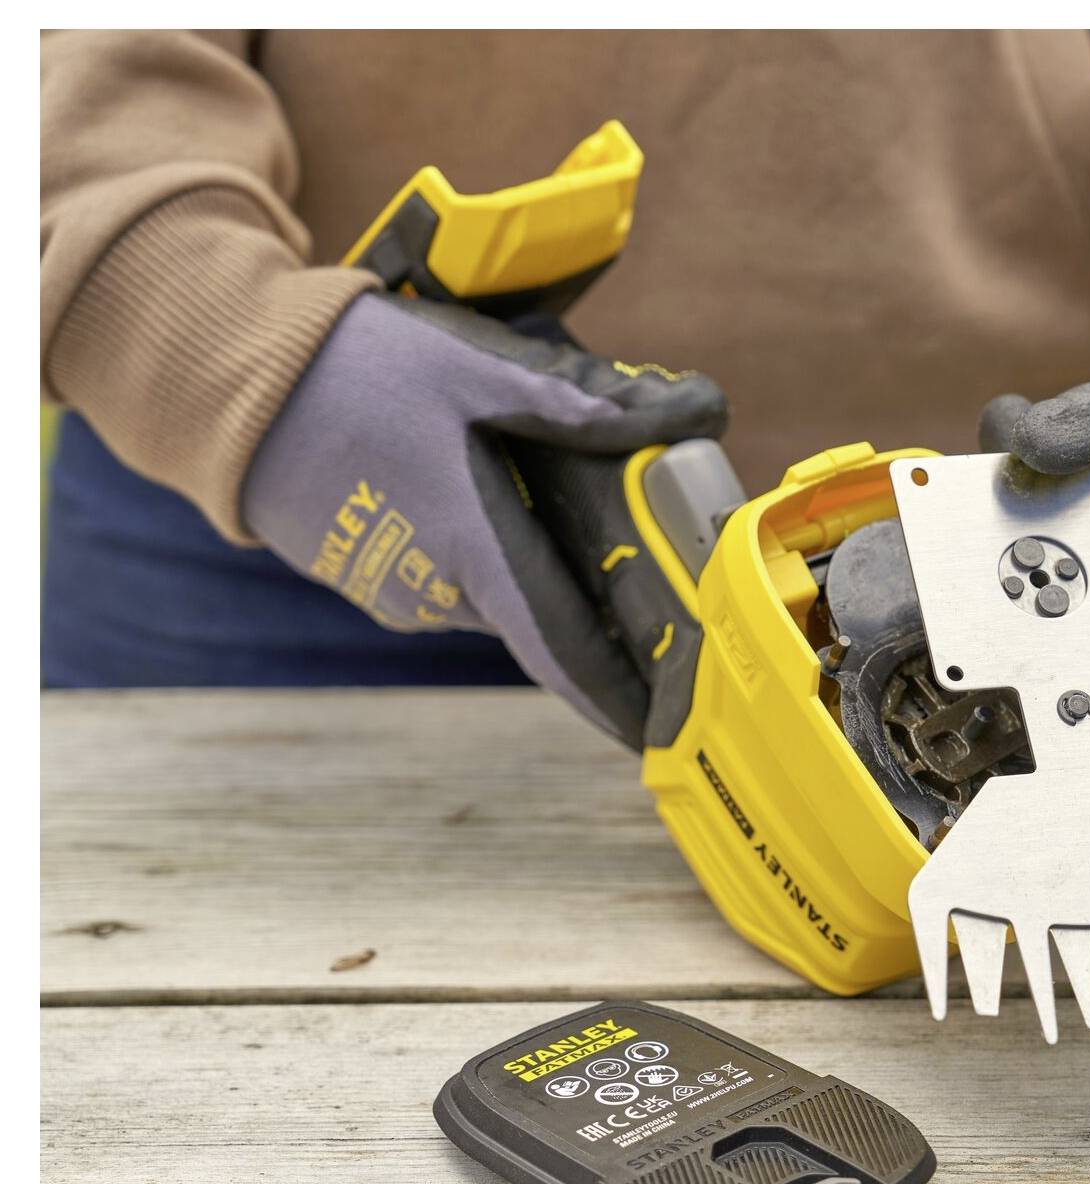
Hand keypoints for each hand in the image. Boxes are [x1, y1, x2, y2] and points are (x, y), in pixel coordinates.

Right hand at [243, 292, 726, 747]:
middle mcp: (438, 592)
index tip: (665, 731)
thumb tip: (692, 414)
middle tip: (653, 571)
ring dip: (534, 564)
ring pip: (497, 589)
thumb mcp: (475, 367)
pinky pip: (451, 572)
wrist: (219, 379)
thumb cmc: (349, 371)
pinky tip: (493, 493)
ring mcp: (397, 588)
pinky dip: (486, 549)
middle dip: (596, 600)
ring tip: (571, 508)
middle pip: (542, 612)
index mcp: (475, 550)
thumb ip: (582, 400)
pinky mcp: (369, 570)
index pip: (564, 653)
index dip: (619, 699)